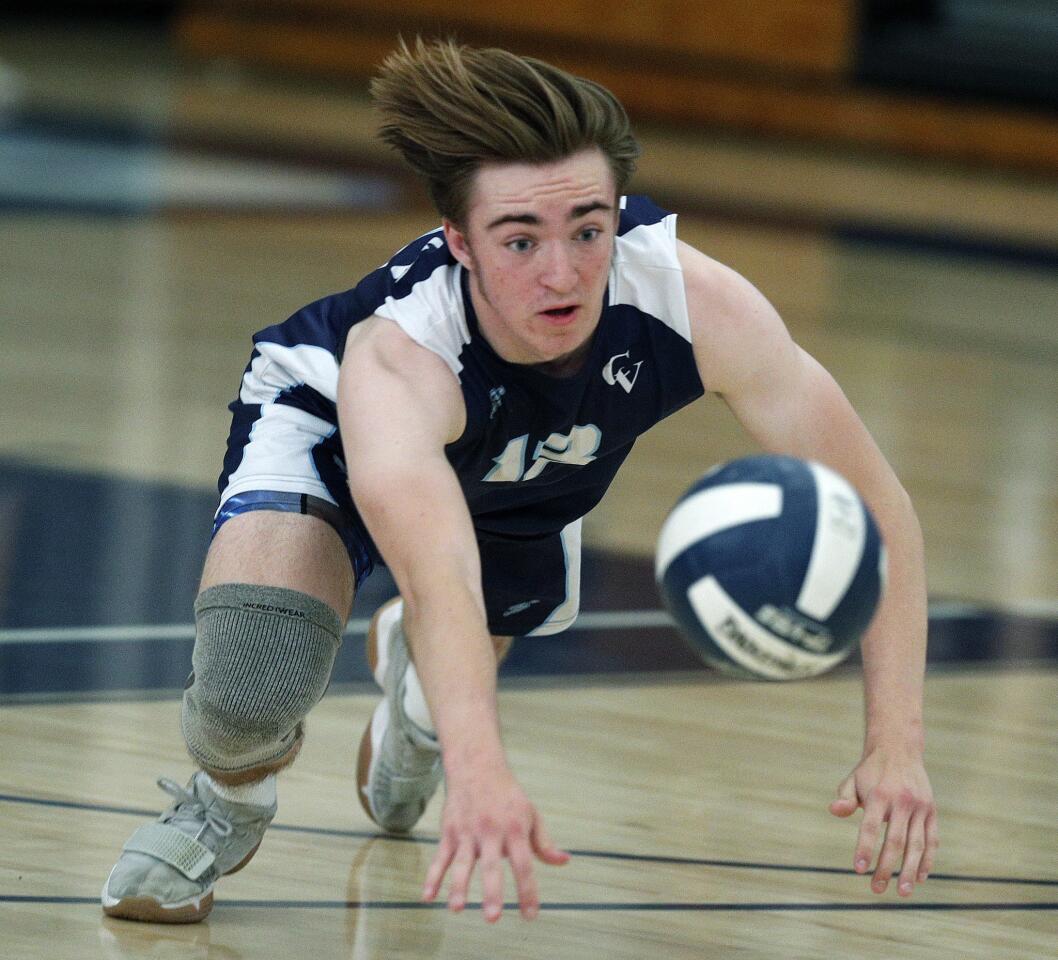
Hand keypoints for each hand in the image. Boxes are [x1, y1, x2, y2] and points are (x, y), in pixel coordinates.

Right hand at [422, 764, 569, 921]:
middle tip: (493, 918)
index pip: (524, 864)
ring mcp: (468, 832)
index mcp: (515, 829)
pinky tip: (428, 897)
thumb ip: (544, 842)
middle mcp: (491, 831)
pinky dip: (432, 877)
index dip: (528, 891)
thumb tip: (563, 861)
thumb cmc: (507, 796)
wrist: (477, 767)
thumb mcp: (530, 814)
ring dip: (458, 886)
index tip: (530, 915)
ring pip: (463, 863)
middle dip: (491, 892)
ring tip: (457, 908)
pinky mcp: (450, 832)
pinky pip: (440, 857)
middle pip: (492, 865)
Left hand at [829, 747, 937, 896]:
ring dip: (909, 870)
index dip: (864, 849)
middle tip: (876, 889)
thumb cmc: (870, 771)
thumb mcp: (853, 780)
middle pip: (895, 841)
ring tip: (901, 892)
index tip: (858, 870)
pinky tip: (919, 877)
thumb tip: (834, 811)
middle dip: (886, 868)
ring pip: (916, 844)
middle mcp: (901, 801)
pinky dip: (927, 860)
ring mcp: (919, 807)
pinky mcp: (931, 811)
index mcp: (878, 794)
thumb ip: (844, 797)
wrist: (898, 748)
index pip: (870, 826)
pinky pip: (932, 840)